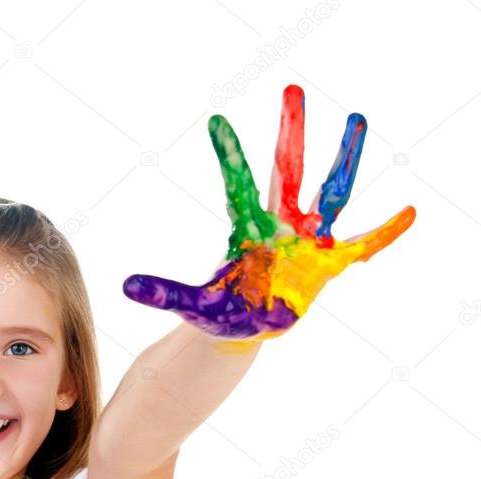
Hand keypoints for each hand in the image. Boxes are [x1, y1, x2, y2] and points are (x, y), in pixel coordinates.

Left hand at [123, 84, 414, 343]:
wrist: (244, 329)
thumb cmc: (218, 313)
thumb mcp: (191, 305)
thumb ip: (165, 293)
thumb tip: (126, 285)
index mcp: (246, 231)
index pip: (238, 186)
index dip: (230, 156)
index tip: (216, 120)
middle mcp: (278, 227)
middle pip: (287, 172)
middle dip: (290, 133)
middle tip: (291, 89)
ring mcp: (305, 242)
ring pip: (329, 193)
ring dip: (344, 158)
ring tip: (356, 117)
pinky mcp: (326, 265)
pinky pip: (362, 246)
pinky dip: (385, 232)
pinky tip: (411, 211)